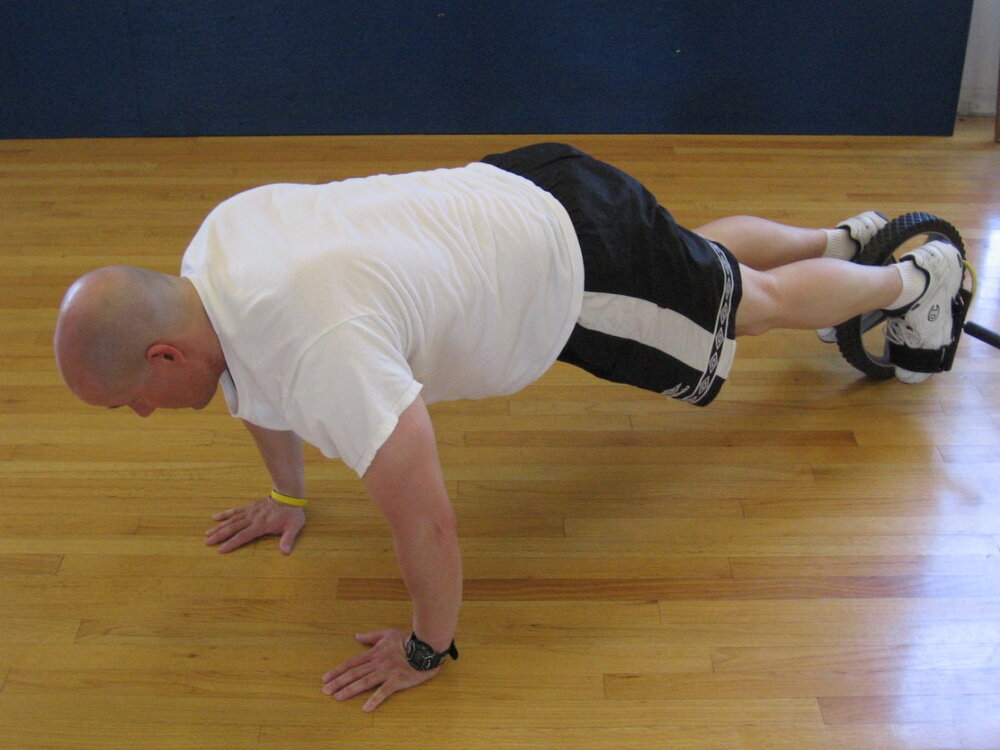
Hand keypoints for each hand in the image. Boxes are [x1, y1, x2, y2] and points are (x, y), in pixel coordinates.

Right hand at [205, 497, 304, 553]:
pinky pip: (235, 511)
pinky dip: (224, 514)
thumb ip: (288, 539)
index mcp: (261, 525)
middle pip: (232, 528)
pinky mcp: (249, 507)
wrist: (289, 495)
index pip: (243, 536)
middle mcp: (252, 518)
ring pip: (231, 520)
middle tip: (206, 543)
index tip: (220, 550)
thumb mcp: (294, 527)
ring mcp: (249, 512)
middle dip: (219, 536)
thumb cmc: (291, 514)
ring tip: (207, 533)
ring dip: (218, 527)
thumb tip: (285, 552)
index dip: (231, 543)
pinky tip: (214, 517)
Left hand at [321, 629, 440, 711]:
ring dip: (350, 690)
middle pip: (354, 673)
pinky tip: (365, 708)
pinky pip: (384, 692)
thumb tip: (356, 636)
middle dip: (338, 682)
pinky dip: (374, 700)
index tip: (325, 678)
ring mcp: (386, 672)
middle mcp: (377, 663)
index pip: (351, 663)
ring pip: (364, 682)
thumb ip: (371, 636)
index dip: (337, 671)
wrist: (424, 646)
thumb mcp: (387, 634)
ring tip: (338, 697)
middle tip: (325, 691)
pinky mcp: (397, 680)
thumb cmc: (407, 640)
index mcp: (374, 654)